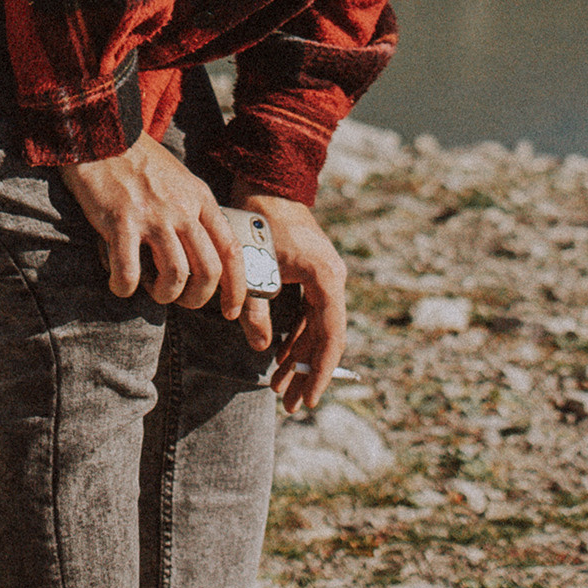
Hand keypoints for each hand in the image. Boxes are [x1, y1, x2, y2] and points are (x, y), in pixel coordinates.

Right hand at [60, 136, 247, 316]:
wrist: (105, 135)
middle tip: (182, 301)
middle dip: (198, 298)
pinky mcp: (121, 221)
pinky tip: (120, 284)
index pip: (231, 250)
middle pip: (208, 270)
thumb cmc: (142, 163)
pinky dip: (125, 288)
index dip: (236, 287)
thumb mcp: (182, 182)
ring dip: (164, 295)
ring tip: (151, 291)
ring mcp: (153, 215)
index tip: (231, 311)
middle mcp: (182, 208)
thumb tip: (206, 256)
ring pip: (175, 276)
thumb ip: (195, 212)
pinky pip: (129, 272)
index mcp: (200, 198)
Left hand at [235, 191, 347, 412]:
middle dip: (309, 373)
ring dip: (301, 358)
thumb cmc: (260, 223)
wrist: (268, 182)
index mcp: (326, 278)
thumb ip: (257, 311)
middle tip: (292, 405)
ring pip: (318, 328)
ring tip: (281, 388)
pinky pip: (310, 314)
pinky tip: (280, 357)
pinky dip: (297, 337)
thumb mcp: (254, 270)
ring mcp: (324, 276)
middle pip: (326, 337)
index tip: (311, 400)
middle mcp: (332, 278)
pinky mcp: (312, 274)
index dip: (321, 372)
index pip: (331, 336)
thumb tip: (264, 351)